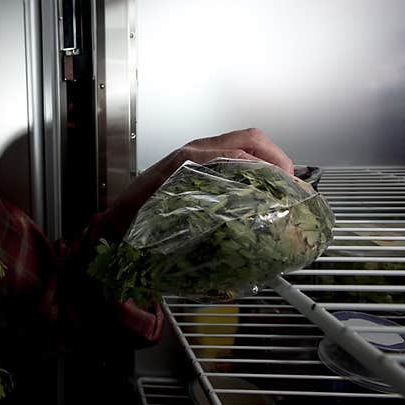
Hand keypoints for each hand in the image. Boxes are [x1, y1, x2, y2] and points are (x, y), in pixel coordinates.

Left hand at [106, 128, 292, 237]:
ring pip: (242, 142)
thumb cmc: (134, 224)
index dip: (269, 170)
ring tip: (281, 184)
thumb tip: (234, 265)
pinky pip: (230, 150)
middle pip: (249, 139)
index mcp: (188, 163)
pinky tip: (258, 184)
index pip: (239, 156)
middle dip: (276, 158)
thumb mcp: (168, 231)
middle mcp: (193, 152)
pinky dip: (251, 162)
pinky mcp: (193, 159)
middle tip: (292, 184)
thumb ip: (200, 240)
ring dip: (266, 158)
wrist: (112, 221)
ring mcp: (194, 152)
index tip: (287, 187)